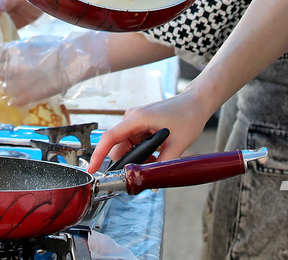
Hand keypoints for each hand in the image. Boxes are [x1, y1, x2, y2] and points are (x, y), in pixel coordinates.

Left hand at [0, 31, 111, 107]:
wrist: (70, 61)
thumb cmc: (53, 49)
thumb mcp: (29, 43)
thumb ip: (13, 50)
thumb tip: (3, 54)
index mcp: (9, 52)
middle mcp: (8, 67)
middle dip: (0, 72)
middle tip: (11, 72)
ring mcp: (16, 84)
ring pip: (3, 88)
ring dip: (8, 86)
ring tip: (21, 83)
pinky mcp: (25, 97)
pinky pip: (12, 101)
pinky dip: (15, 99)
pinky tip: (23, 95)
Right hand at [89, 89, 217, 167]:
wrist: (195, 103)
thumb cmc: (188, 117)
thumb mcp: (178, 144)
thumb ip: (163, 165)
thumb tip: (152, 184)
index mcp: (137, 119)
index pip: (110, 138)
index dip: (98, 155)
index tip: (92, 170)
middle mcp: (131, 118)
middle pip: (119, 147)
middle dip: (128, 162)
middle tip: (144, 173)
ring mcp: (135, 121)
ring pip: (127, 147)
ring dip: (138, 158)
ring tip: (158, 160)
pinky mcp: (140, 124)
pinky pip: (134, 144)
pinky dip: (143, 153)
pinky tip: (158, 154)